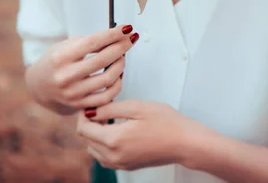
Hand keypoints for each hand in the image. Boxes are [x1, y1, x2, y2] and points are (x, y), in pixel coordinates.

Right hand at [26, 25, 138, 110]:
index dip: (113, 34)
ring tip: (123, 56)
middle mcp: (66, 77)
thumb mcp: (64, 45)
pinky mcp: (80, 106)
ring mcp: (73, 94)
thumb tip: (115, 37)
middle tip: (131, 38)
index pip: (93, 42)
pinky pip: (107, 97)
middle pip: (103, 60)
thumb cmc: (55, 61)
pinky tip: (119, 74)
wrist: (39, 87)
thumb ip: (87, 42)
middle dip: (122, 46)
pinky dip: (117, 84)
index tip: (127, 28)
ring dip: (121, 64)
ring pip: (108, 79)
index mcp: (61, 57)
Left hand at [76, 100, 204, 170]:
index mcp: (114, 140)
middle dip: (89, 123)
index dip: (84, 113)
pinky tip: (116, 131)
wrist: (184, 142)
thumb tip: (91, 111)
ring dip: (95, 134)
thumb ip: (110, 108)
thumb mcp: (137, 106)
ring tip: (109, 117)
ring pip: (93, 150)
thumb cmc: (165, 121)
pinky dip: (103, 144)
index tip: (92, 102)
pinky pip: (104, 157)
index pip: (84, 128)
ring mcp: (119, 164)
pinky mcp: (126, 166)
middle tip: (101, 106)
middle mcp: (113, 156)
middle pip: (86, 140)